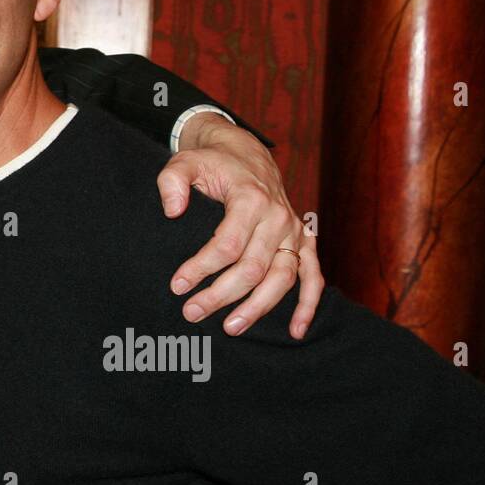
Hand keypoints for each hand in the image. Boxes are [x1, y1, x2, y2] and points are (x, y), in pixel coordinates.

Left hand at [157, 113, 323, 339]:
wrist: (244, 153)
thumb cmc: (211, 162)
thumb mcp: (185, 162)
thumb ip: (172, 182)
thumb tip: (172, 211)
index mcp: (250, 198)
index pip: (227, 244)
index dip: (201, 268)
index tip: (177, 286)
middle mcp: (278, 217)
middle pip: (252, 267)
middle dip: (221, 295)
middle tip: (191, 312)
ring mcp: (294, 231)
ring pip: (281, 278)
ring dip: (257, 307)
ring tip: (230, 327)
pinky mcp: (303, 241)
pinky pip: (312, 276)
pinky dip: (308, 304)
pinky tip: (296, 330)